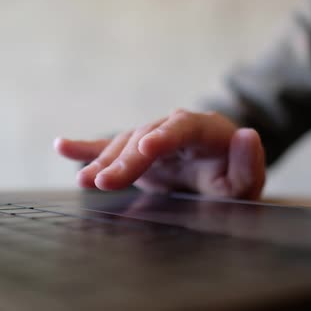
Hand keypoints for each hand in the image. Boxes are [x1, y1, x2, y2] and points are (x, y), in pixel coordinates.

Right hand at [54, 109, 265, 198]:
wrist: (216, 172)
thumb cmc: (232, 177)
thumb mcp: (247, 181)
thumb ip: (248, 163)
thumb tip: (247, 135)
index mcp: (204, 129)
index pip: (183, 128)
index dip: (163, 136)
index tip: (145, 147)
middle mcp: (173, 127)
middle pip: (145, 138)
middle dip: (124, 160)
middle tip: (104, 182)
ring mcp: (150, 137)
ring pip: (123, 144)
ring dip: (103, 162)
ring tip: (85, 180)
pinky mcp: (134, 151)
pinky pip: (107, 146)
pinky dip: (85, 148)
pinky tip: (62, 147)